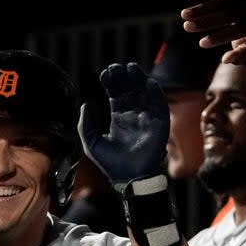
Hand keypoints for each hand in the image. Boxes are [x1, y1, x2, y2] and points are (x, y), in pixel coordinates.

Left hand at [78, 62, 168, 186]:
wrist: (130, 178)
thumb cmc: (111, 164)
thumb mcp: (91, 143)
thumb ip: (85, 124)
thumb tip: (85, 104)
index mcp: (118, 118)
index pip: (116, 94)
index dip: (111, 83)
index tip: (105, 74)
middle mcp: (133, 114)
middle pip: (129, 89)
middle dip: (123, 77)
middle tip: (115, 67)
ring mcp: (147, 117)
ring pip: (144, 92)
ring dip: (138, 79)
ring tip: (130, 68)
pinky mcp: (160, 123)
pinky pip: (159, 104)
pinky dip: (155, 92)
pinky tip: (147, 82)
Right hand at [181, 0, 245, 64]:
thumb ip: (239, 57)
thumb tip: (225, 59)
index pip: (235, 31)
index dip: (218, 38)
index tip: (201, 43)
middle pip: (226, 15)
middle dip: (205, 21)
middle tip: (186, 27)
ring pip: (220, 2)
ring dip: (201, 7)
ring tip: (183, 15)